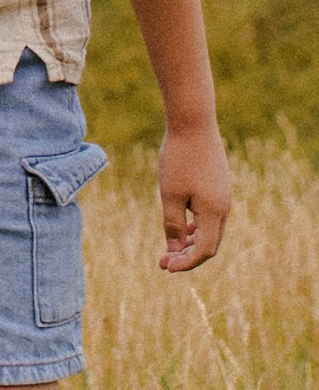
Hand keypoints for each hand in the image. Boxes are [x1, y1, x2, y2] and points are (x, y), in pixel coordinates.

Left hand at [156, 119, 230, 271]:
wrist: (193, 122)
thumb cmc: (179, 158)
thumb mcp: (170, 194)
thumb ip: (172, 224)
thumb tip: (174, 250)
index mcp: (214, 212)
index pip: (204, 250)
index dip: (185, 263)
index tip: (165, 267)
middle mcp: (224, 206)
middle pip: (210, 244)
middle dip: (188, 256)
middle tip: (163, 261)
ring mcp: (224, 195)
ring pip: (211, 230)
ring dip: (192, 242)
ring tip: (171, 247)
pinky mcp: (220, 185)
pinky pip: (211, 215)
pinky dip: (197, 226)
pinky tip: (182, 225)